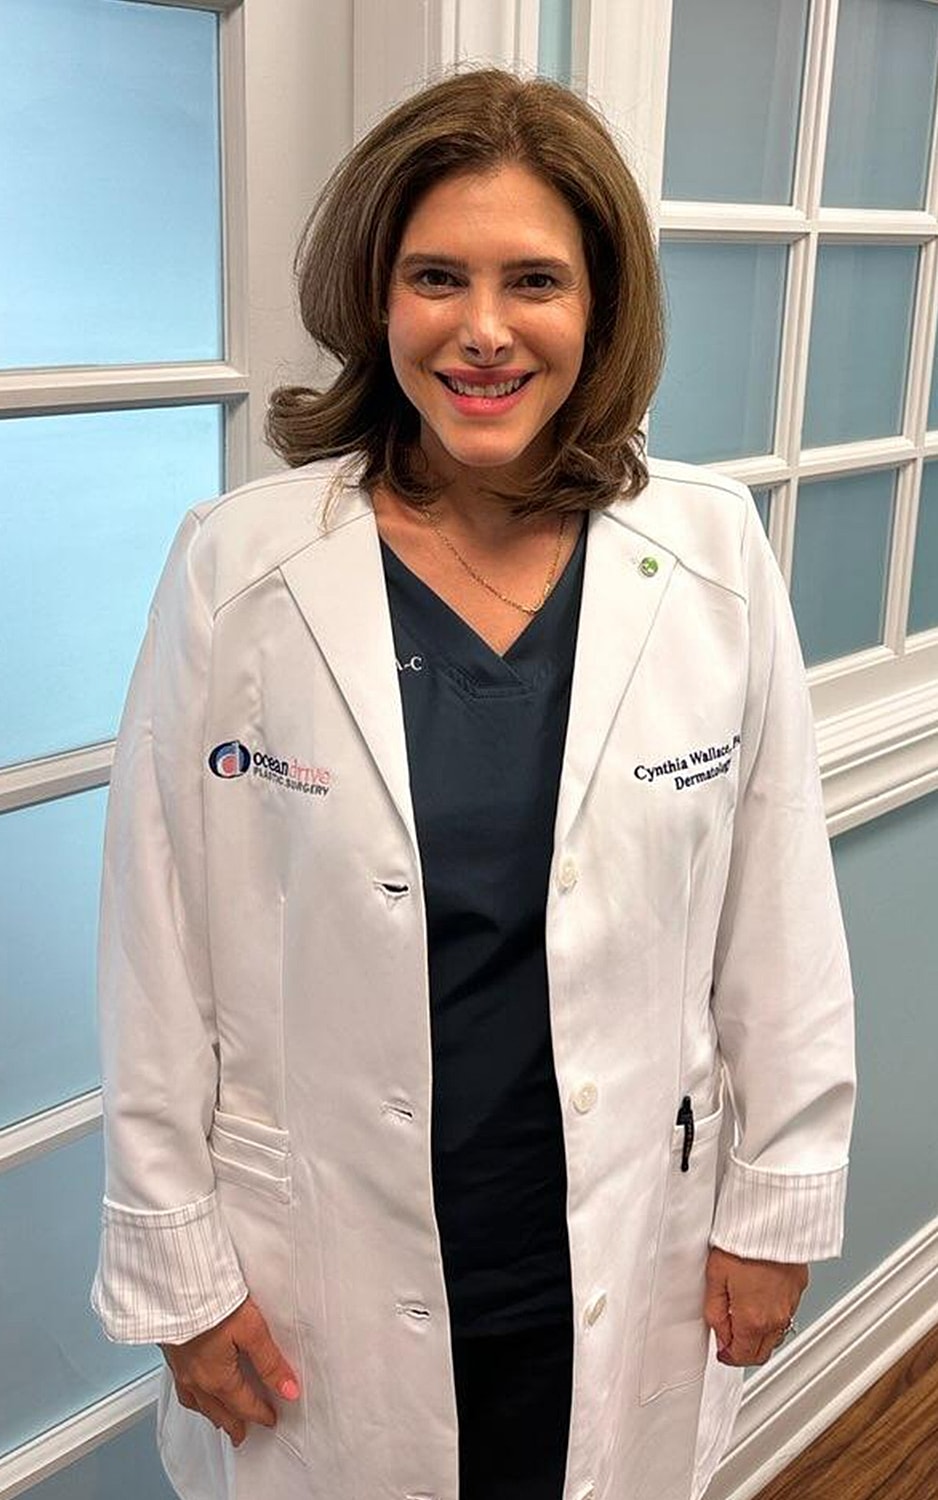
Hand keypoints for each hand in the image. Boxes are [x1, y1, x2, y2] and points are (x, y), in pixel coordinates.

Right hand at [161, 1295, 299, 1446]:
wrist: (176, 1285)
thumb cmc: (211, 1301)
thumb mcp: (252, 1330)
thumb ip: (270, 1362)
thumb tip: (289, 1389)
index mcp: (217, 1378)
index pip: (244, 1405)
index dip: (260, 1414)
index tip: (270, 1420)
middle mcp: (196, 1379)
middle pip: (218, 1410)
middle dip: (233, 1423)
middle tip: (242, 1433)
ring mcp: (180, 1368)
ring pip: (197, 1403)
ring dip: (212, 1413)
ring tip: (220, 1418)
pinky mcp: (170, 1353)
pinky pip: (182, 1388)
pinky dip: (193, 1398)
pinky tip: (194, 1390)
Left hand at [704, 1248, 807, 1366]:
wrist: (772, 1221)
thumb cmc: (743, 1243)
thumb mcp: (715, 1278)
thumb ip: (715, 1313)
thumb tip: (719, 1334)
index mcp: (753, 1319)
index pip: (743, 1357)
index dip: (728, 1356)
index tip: (722, 1350)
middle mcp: (776, 1317)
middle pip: (762, 1351)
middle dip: (745, 1351)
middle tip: (731, 1339)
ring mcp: (791, 1304)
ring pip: (776, 1334)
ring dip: (760, 1334)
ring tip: (744, 1316)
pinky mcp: (799, 1288)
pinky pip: (787, 1313)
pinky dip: (773, 1315)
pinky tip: (761, 1298)